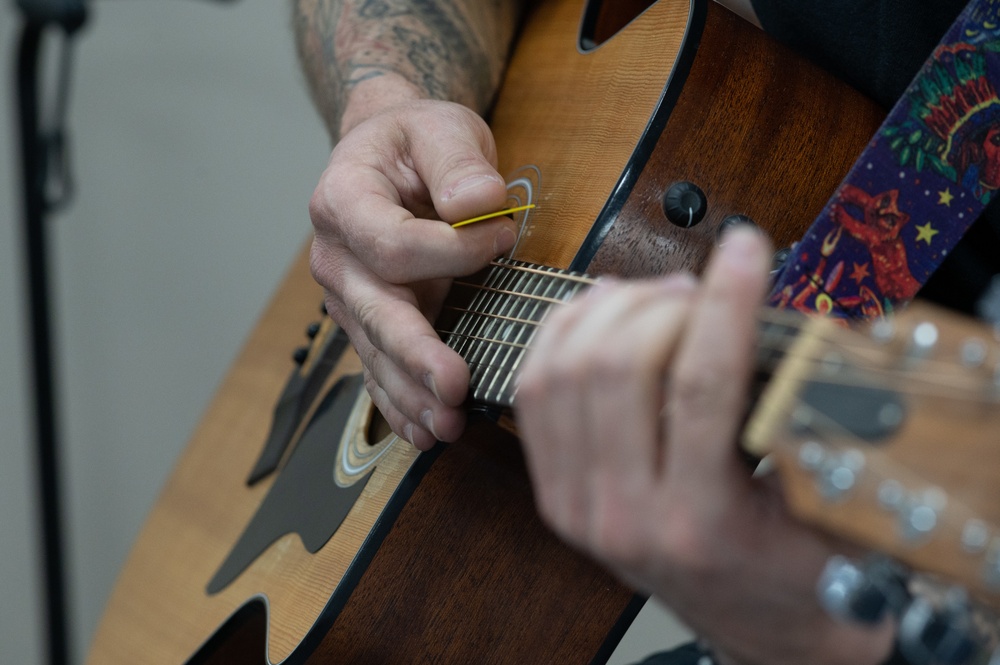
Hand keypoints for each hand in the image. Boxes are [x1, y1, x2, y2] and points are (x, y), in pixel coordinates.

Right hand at [309, 99, 516, 449]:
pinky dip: (400, 402)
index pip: (392, 243)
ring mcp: (348, 296)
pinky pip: (378, 367)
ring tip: (446, 425)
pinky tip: (423, 431)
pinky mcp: (367, 321)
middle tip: (454, 387)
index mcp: (345, 201)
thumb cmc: (415, 141)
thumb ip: (457, 161)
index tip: (501, 239)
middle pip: (375, 312)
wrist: (387, 154)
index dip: (451, 250)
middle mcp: (336, 256)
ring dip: (411, 393)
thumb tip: (479, 205)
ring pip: (375, 351)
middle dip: (417, 353)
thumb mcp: (441, 127)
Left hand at [515, 229, 893, 664]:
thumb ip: (795, 413)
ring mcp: (579, 508)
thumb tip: (767, 312)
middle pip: (616, 368)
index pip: (701, 385)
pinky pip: (534, 395)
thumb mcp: (822, 498)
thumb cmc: (799, 565)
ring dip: (608, 311)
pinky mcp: (555, 497)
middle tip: (701, 285)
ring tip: (658, 293)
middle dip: (660, 302)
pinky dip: (560, 337)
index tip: (744, 248)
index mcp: (703, 523)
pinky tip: (598, 312)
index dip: (724, 302)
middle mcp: (626, 518)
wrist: (762, 626)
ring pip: (563, 372)